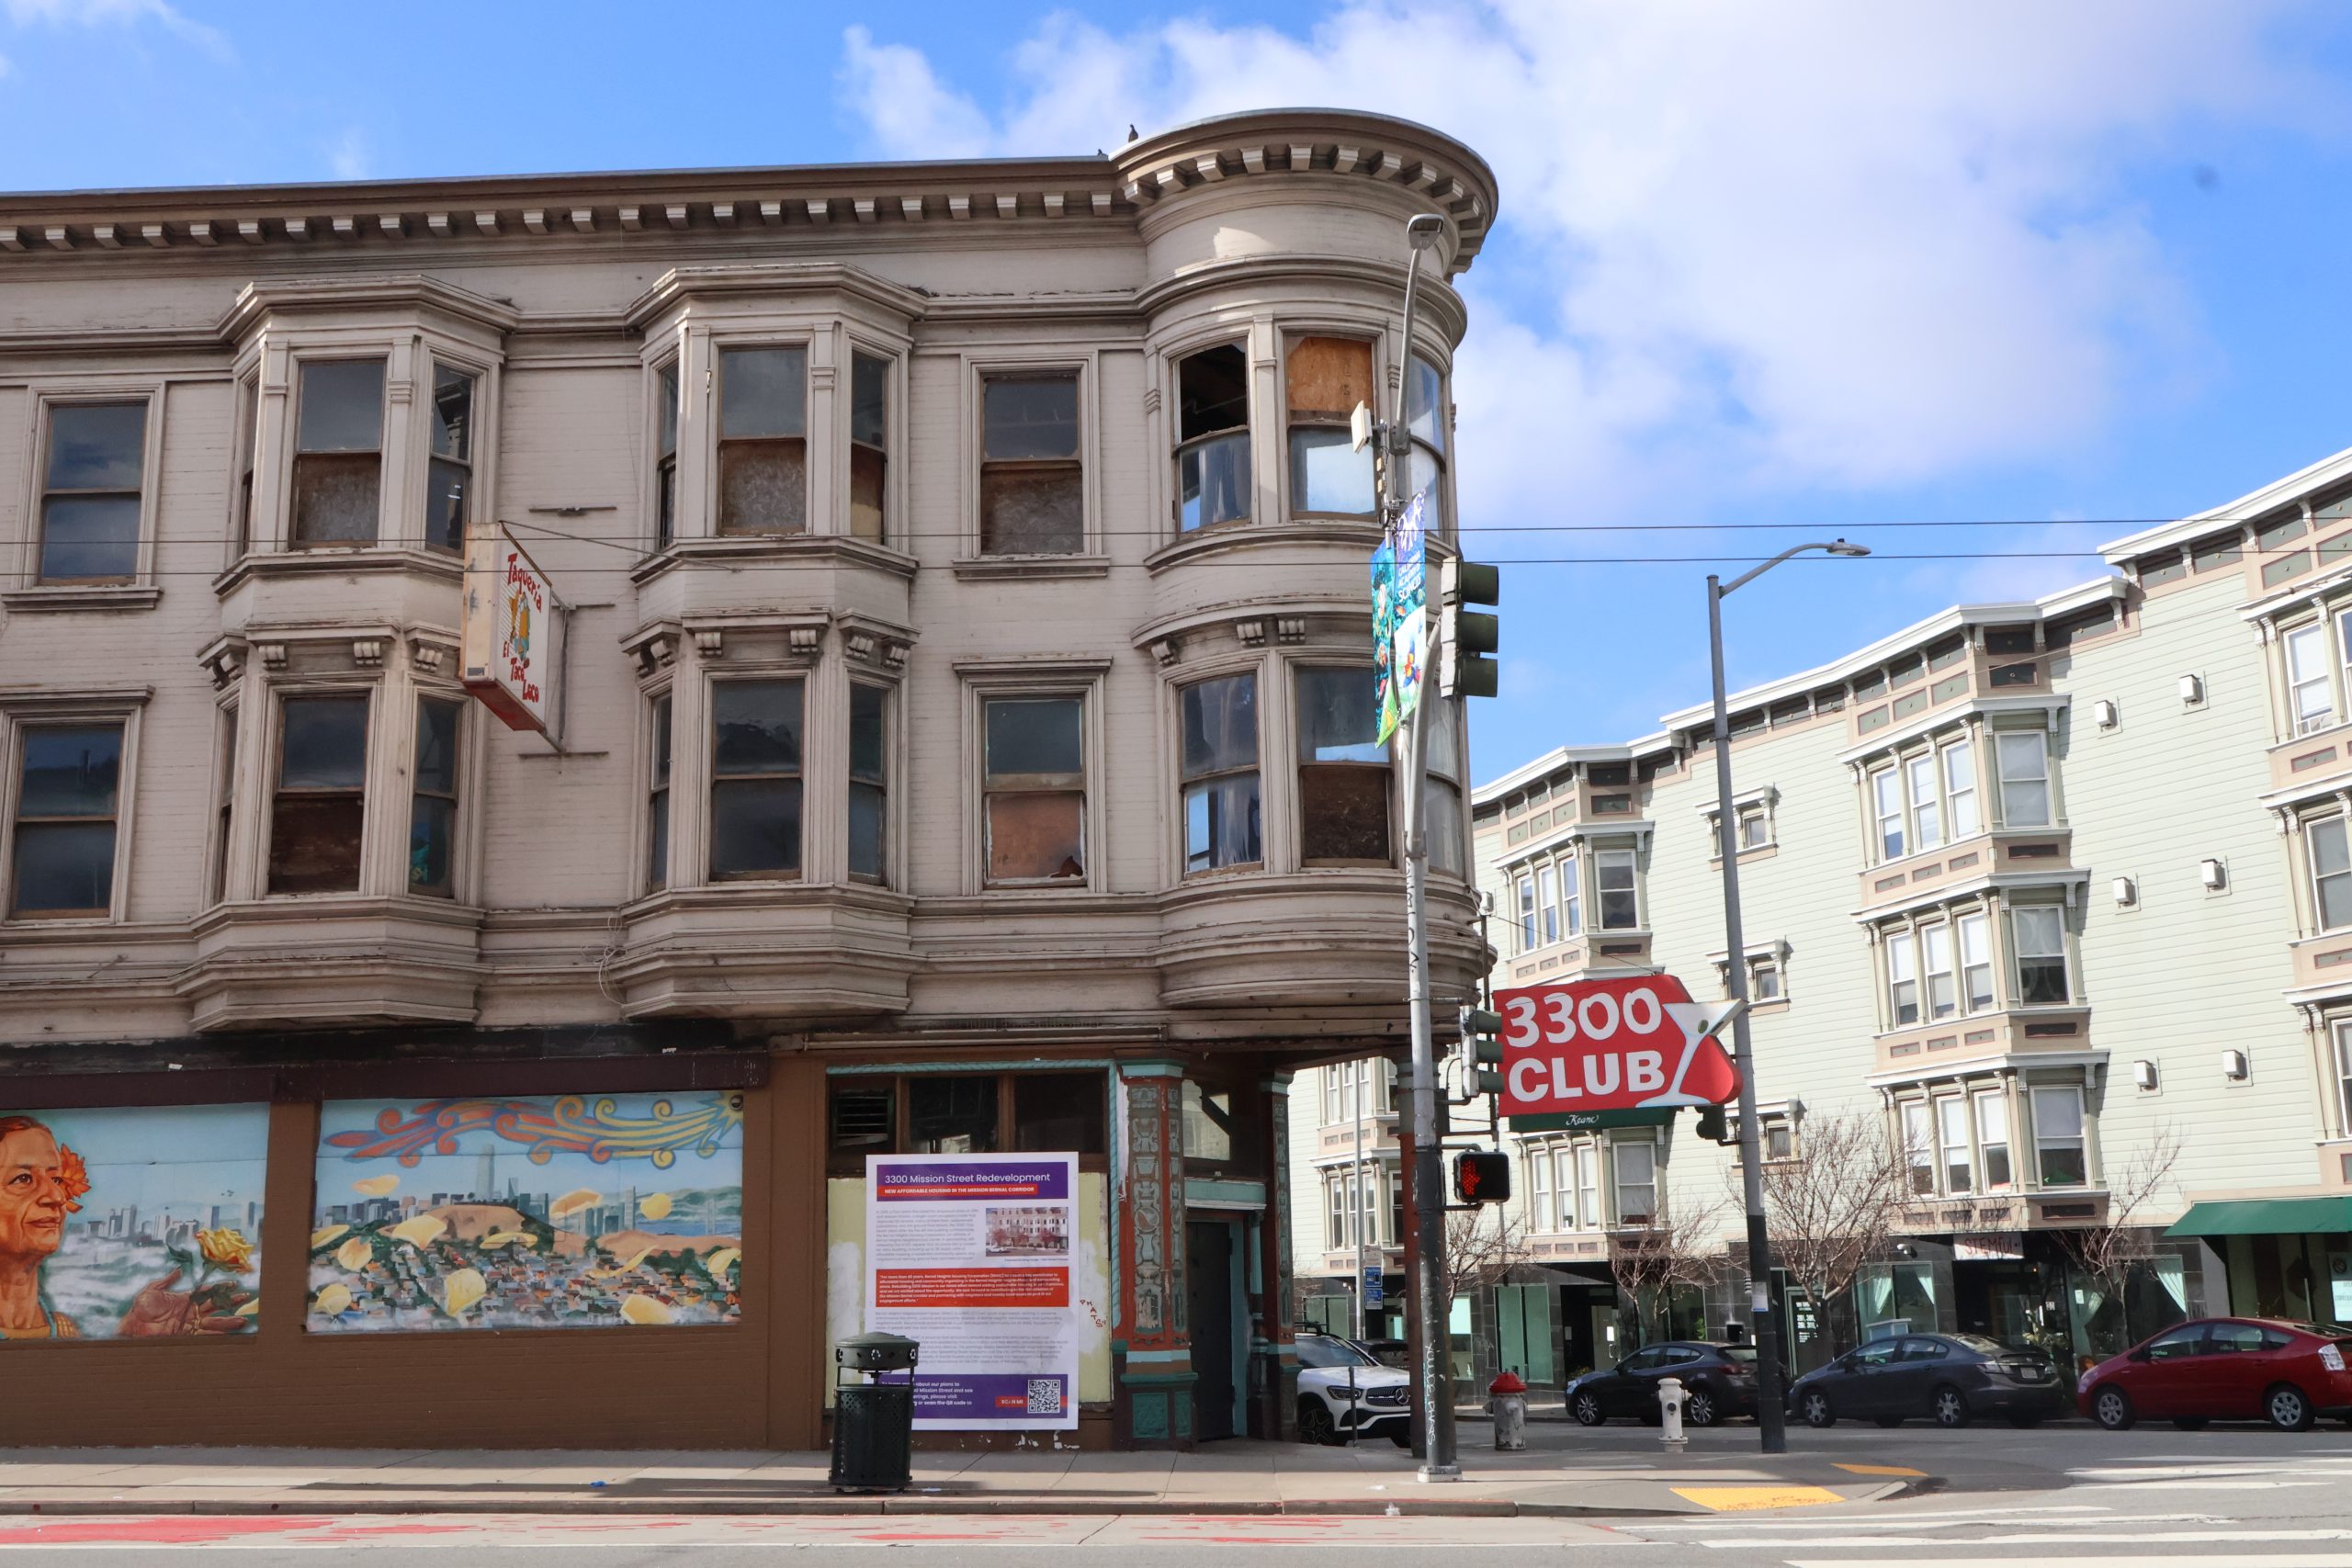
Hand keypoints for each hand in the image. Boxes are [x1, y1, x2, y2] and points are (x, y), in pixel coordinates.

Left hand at [117, 1271, 253, 1336]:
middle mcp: (189, 1311)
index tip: (233, 1284)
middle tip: (245, 1298)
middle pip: (214, 1306)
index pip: (206, 1292)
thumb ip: (166, 1281)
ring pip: (213, 1321)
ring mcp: (188, 1324)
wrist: (132, 1326)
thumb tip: (178, 1270)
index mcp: (184, 1299)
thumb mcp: (151, 1289)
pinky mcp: (184, 1335)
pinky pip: (204, 1334)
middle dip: (230, 1302)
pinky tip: (227, 1335)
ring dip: (227, 1321)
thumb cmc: (140, 1307)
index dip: (219, 1288)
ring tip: (242, 1320)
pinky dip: (216, 1335)